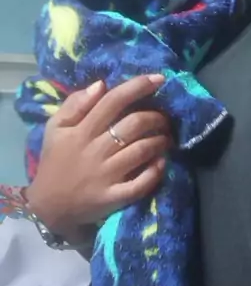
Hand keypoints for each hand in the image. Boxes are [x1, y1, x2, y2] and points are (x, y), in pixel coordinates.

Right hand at [26, 75, 170, 234]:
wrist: (48, 206)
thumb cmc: (56, 161)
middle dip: (156, 116)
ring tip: (166, 138)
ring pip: (142, 150)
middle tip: (164, 117)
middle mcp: (96, 150)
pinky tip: (162, 162)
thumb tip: (101, 84)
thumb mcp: (54, 128)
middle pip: (134, 124)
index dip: (138, 87)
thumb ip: (75, 104)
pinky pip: (142, 183)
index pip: (113, 101)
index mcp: (82, 131)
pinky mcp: (114, 197)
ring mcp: (107, 175)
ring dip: (161, 140)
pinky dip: (156, 171)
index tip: (158, 78)